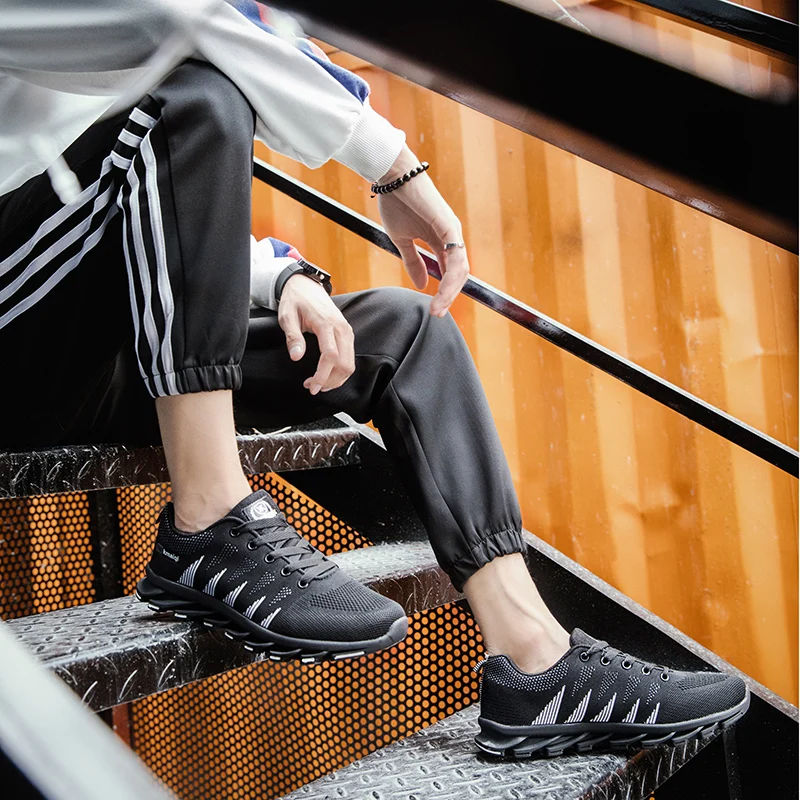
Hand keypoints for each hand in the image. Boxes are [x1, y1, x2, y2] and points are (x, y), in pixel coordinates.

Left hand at [277, 275, 354, 394]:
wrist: (306, 285)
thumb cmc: (295, 300)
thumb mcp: (287, 316)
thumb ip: (292, 337)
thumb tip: (296, 357)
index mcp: (326, 323)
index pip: (330, 356)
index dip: (322, 375)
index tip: (311, 386)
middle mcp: (341, 328)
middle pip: (345, 363)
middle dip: (330, 381)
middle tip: (311, 387)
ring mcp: (346, 331)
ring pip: (350, 363)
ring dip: (336, 378)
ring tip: (318, 383)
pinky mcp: (347, 333)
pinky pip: (350, 357)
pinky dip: (340, 370)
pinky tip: (327, 375)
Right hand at [377, 145, 469, 316]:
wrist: (392, 177)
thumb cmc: (396, 203)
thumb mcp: (402, 240)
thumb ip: (413, 262)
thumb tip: (422, 286)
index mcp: (441, 241)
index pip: (449, 272)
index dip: (444, 292)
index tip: (434, 310)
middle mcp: (451, 238)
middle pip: (458, 275)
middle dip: (449, 297)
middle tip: (437, 314)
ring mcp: (453, 232)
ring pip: (460, 269)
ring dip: (450, 292)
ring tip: (439, 308)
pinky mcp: (450, 226)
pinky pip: (456, 257)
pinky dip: (451, 277)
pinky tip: (442, 291)